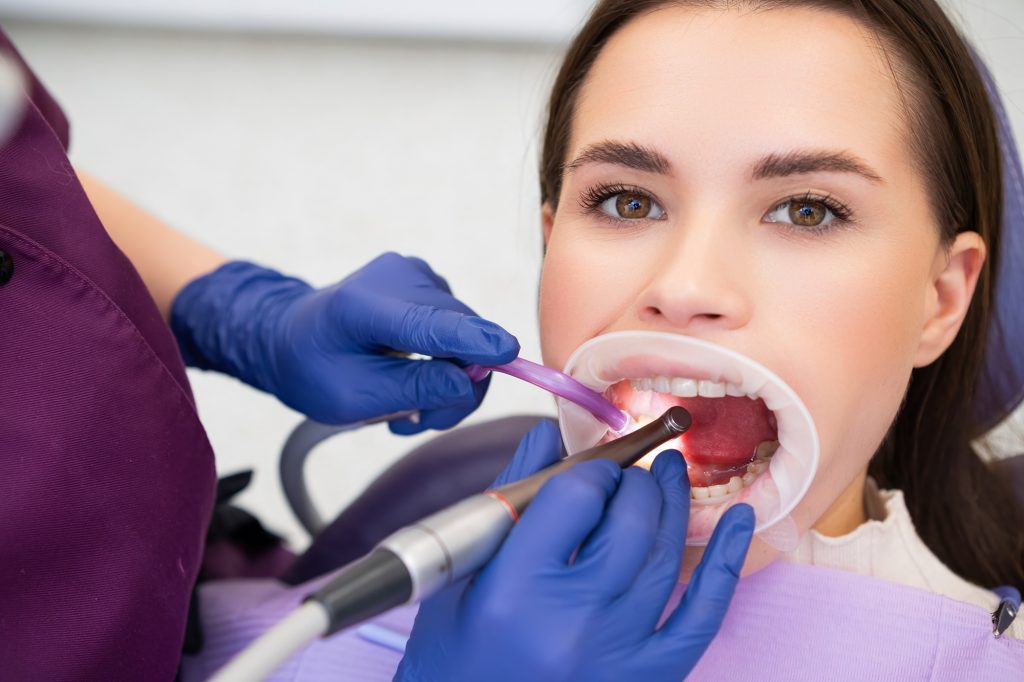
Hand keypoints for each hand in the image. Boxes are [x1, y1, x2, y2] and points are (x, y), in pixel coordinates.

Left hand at [170, 252, 518, 431]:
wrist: (290, 336)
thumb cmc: (314, 370)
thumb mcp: (353, 398)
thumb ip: (412, 389)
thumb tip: (468, 383)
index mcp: (363, 306)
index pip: (428, 325)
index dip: (469, 341)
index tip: (506, 352)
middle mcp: (398, 277)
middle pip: (460, 336)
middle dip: (455, 386)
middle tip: (418, 421)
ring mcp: (416, 274)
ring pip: (466, 335)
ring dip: (450, 377)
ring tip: (407, 401)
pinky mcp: (428, 281)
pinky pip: (458, 328)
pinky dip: (446, 358)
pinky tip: (412, 371)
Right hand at [395, 421, 754, 680]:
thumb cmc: (455, 654)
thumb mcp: (465, 574)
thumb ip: (509, 499)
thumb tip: (546, 437)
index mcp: (515, 588)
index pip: (575, 494)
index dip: (589, 470)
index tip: (587, 471)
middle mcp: (571, 621)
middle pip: (630, 521)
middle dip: (634, 483)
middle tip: (625, 476)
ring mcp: (616, 653)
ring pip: (666, 556)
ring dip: (673, 505)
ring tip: (670, 475)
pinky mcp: (645, 678)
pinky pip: (701, 616)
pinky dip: (725, 565)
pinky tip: (739, 520)